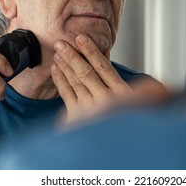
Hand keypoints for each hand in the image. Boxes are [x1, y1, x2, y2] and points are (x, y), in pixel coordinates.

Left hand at [51, 34, 168, 127]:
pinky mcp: (77, 117)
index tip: (81, 38)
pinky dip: (60, 80)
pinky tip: (56, 70)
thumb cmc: (123, 120)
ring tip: (57, 53)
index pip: (104, 66)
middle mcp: (106, 100)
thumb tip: (104, 58)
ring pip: (75, 81)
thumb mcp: (130, 99)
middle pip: (86, 72)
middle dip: (72, 55)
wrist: (114, 147)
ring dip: (64, 65)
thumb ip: (116, 80)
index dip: (91, 51)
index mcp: (122, 93)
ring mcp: (90, 109)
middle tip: (61, 43)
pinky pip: (66, 93)